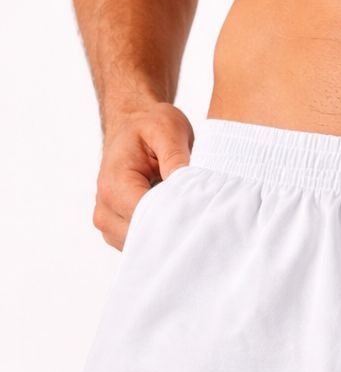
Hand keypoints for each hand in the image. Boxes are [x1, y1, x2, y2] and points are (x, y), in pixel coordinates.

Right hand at [93, 103, 193, 249]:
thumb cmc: (148, 126)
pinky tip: (177, 217)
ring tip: (188, 211)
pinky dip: (162, 236)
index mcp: (114, 185)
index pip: (148, 218)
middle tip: (204, 215)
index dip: (179, 218)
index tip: (204, 212)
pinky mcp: (118, 232)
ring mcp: (109, 225)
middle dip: (176, 229)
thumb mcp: (167, 129)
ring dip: (170, 234)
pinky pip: (144, 245)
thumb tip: (186, 184)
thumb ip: (176, 156)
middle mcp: (105, 210)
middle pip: (146, 238)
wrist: (131, 125)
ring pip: (146, 246)